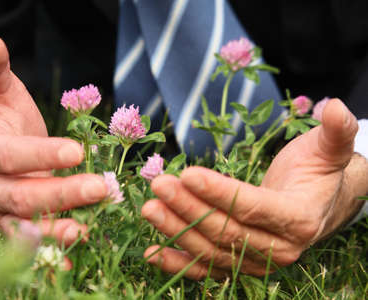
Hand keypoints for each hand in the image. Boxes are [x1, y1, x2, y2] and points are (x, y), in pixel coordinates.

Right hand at [0, 35, 106, 261]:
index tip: (78, 151)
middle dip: (62, 193)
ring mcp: (1, 212)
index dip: (43, 155)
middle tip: (102, 189)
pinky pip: (32, 244)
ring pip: (27, 224)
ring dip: (58, 229)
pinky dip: (52, 253)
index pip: (14, 156)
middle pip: (24, 195)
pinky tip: (76, 260)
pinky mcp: (13, 227)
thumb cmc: (2, 122)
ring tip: (89, 229)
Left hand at [142, 99, 366, 278]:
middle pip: (227, 230)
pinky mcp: (238, 265)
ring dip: (177, 230)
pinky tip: (151, 252)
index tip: (188, 173)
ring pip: (211, 250)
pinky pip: (206, 268)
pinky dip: (178, 262)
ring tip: (149, 207)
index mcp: (299, 219)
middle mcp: (279, 249)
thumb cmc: (315, 173)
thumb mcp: (328, 151)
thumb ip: (335, 133)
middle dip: (190, 207)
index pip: (254, 207)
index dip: (220, 192)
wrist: (316, 206)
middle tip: (160, 184)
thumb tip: (338, 107)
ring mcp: (256, 262)